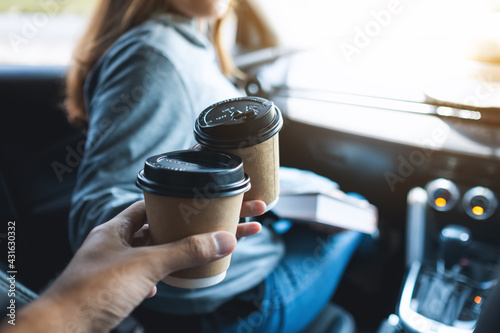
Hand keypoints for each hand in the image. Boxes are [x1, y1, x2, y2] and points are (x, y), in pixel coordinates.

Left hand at [4, 201, 260, 332]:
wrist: (62, 330)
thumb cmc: (93, 291)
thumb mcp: (145, 266)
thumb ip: (184, 251)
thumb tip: (224, 240)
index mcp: (119, 227)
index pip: (156, 204)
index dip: (183, 200)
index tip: (208, 198)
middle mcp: (119, 243)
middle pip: (166, 229)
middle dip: (196, 228)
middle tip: (230, 222)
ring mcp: (119, 266)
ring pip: (160, 253)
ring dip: (185, 252)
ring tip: (214, 248)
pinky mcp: (121, 288)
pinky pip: (153, 274)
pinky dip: (170, 274)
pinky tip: (184, 277)